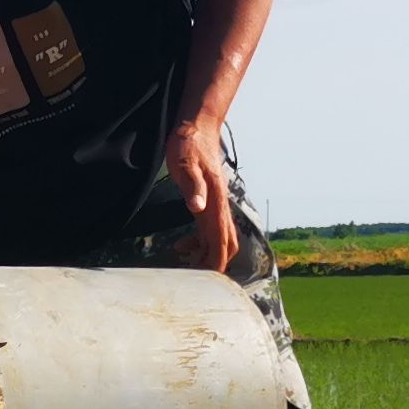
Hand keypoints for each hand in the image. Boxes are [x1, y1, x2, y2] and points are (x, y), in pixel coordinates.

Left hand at [163, 119, 234, 270]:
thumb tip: (198, 208)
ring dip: (205, 254)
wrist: (197, 127)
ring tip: (183, 260)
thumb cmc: (189, 144)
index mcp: (216, 202)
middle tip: (193, 277)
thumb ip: (192, 185)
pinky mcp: (208, 202)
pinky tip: (182, 244)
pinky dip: (200, 243)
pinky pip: (209, 230)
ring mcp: (215, 205)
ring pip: (219, 238)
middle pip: (226, 244)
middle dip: (213, 264)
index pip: (221, 240)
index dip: (216, 261)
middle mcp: (219, 207)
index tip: (209, 280)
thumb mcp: (184, 163)